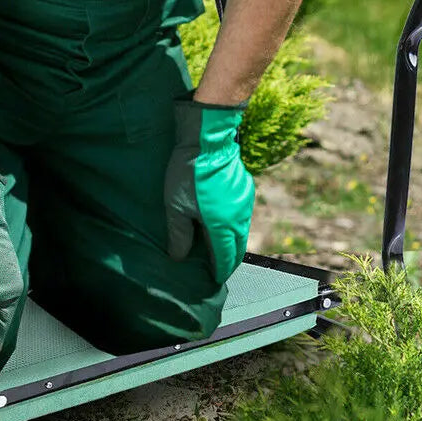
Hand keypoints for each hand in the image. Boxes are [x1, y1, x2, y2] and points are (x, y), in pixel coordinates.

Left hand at [163, 94, 254, 283]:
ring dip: (231, 243)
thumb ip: (179, 234)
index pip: (225, 258)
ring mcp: (245, 204)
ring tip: (217, 249)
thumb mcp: (176, 206)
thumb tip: (179, 257)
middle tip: (217, 270)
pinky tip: (220, 224)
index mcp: (223, 226)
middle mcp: (240, 218)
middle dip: (228, 261)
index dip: (219, 271)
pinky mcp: (246, 190)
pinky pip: (242, 217)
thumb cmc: (188, 173)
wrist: (208, 139)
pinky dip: (233, 226)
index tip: (213, 281)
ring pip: (241, 232)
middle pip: (237, 248)